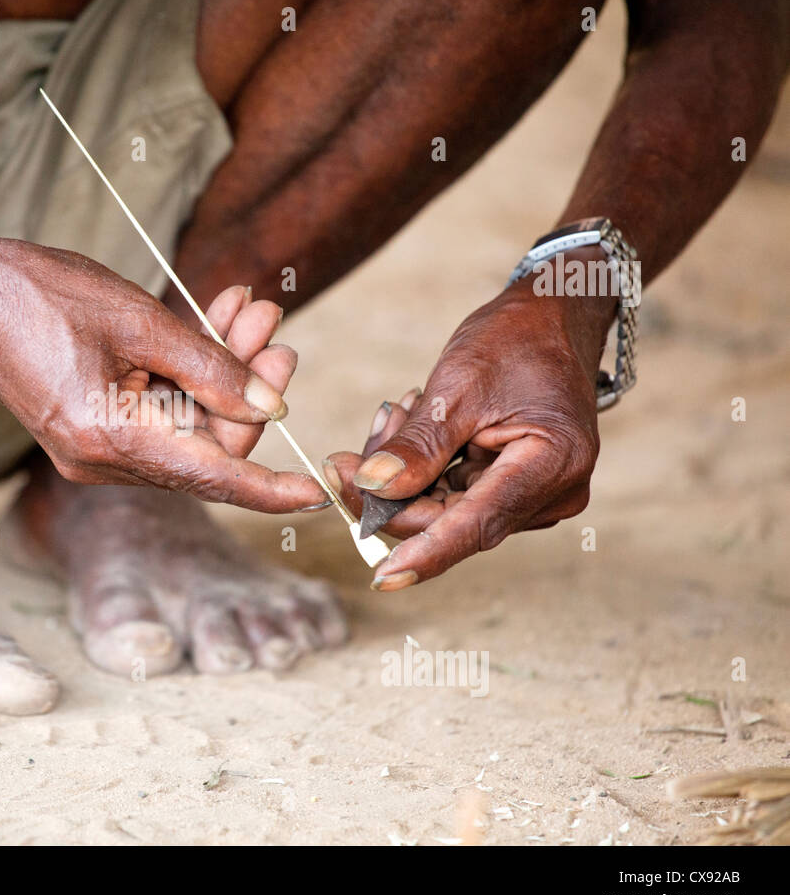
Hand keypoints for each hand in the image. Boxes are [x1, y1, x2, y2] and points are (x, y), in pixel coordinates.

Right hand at [0, 237, 326, 512]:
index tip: (321, 494)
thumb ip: (211, 367)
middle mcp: (102, 461)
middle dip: (248, 387)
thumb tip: (272, 405)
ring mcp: (94, 449)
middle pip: (206, 444)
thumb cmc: (40, 296)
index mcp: (112, 440)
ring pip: (186, 425)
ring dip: (222, 370)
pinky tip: (214, 323)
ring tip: (247, 308)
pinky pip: (158, 412)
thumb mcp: (139, 320)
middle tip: (272, 326)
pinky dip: (188, 374)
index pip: (214, 477)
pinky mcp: (91, 429)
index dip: (273, 489)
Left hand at [325, 274, 615, 587]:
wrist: (553, 317)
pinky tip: (411, 424)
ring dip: (405, 474)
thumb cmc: (515, 340)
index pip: (478, 524)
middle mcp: (553, 492)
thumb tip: (373, 488)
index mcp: (552, 463)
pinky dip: (423, 470)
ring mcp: (537, 495)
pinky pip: (454, 495)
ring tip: (396, 415)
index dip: (427, 552)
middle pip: (452, 521)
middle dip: (390, 495)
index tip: (383, 577)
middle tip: (340, 461)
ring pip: (445, 510)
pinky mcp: (516, 488)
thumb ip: (417, 445)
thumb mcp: (457, 386)